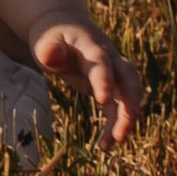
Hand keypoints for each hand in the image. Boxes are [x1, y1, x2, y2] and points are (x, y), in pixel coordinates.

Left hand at [31, 18, 144, 147]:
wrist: (65, 29)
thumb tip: (50, 54)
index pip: (101, 62)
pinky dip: (115, 125)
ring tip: (118, 140)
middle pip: (128, 77)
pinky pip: (118, 108)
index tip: (103, 100)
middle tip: (131, 120)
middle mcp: (109, 58)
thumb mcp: (45, 42)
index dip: (104, 80)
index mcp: (91, 46)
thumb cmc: (52, 38)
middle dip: (131, 98)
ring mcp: (113, 73)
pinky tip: (105, 146)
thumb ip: (49, 50)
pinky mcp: (111, 87)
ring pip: (128, 94)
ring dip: (127, 117)